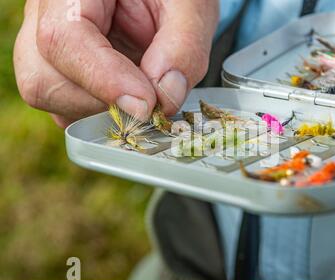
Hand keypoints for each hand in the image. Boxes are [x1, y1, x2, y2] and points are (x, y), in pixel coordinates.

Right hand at [14, 0, 218, 126]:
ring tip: (144, 90)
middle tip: (150, 99)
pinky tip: (132, 95)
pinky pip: (67, 108)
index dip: (104, 80)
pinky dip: (103, 112)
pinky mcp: (61, 73)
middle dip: (102, 103)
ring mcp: (46, 48)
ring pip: (52, 99)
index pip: (62, 39)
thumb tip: (165, 100)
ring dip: (104, 111)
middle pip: (44, 80)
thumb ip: (183, 47)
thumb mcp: (189, 7)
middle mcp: (46, 16)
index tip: (147, 104)